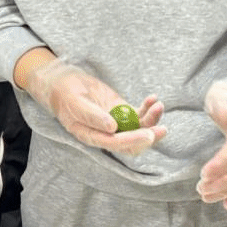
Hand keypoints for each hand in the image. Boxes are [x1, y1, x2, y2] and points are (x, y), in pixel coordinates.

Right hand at [23, 57, 165, 153]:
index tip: (148, 135)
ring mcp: (116, 122)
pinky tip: (153, 99)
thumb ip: (91, 115)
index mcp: (92, 136)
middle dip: (149, 136)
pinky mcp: (121, 111)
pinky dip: (148, 108)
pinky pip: (138, 114)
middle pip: (132, 142)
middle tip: (162, 129)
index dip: (133, 141)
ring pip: (138, 128)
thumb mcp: (75, 101)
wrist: (64, 82)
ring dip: (151, 120)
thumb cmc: (65, 93)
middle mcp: (106, 134)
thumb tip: (112, 128)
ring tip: (158, 105)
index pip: (115, 144)